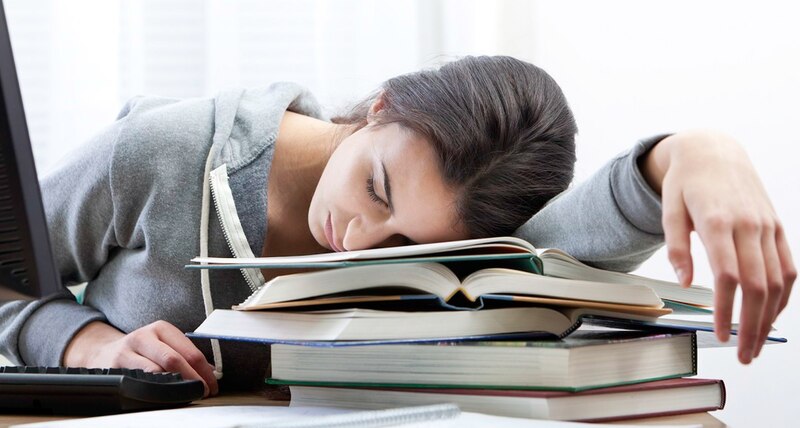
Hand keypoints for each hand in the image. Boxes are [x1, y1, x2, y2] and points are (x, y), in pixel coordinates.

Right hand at [64, 320, 217, 396]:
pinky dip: (154, 389)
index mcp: (162, 328)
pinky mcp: (115, 366)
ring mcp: (128, 351)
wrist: (103, 353)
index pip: (189, 351)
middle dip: (192, 379)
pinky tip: (163, 394)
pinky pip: (138, 380)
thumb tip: (211, 372)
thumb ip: (185, 355)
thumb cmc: (142, 351)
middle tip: (202, 391)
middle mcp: (145, 336)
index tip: (212, 385)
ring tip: (185, 394)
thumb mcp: (163, 344)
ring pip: (155, 371)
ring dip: (174, 386)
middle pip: (174, 360)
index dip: (204, 371)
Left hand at [640, 130, 795, 363]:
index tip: (719, 334)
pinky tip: (773, 314)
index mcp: (718, 222)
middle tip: (744, 354)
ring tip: (758, 343)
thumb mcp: (669, 210)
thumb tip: (684, 282)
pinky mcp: (777, 227)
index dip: (726, 310)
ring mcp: (767, 226)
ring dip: (771, 316)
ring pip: (778, 280)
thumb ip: (676, 246)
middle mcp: (748, 225)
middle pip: (758, 285)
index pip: (727, 276)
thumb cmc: (686, 182)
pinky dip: (784, 294)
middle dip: (752, 325)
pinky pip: (788, 266)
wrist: (713, 150)